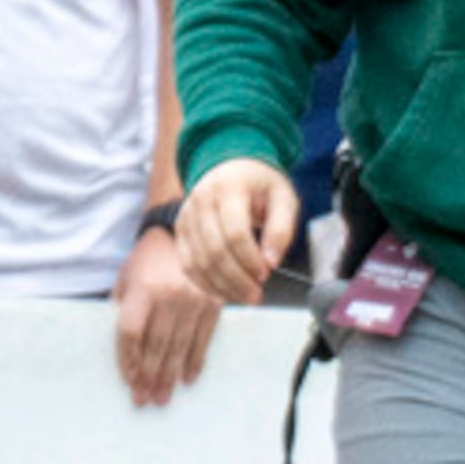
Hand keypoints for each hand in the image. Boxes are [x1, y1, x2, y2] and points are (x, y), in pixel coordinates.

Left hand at [113, 226, 221, 406]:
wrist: (184, 233)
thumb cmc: (149, 258)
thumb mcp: (126, 276)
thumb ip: (121, 307)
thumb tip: (120, 345)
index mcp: (144, 289)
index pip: (132, 332)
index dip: (128, 359)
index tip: (127, 380)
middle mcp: (170, 296)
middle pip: (156, 345)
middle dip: (148, 376)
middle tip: (144, 399)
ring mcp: (194, 300)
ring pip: (179, 346)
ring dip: (170, 375)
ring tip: (163, 397)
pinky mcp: (213, 303)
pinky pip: (204, 338)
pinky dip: (195, 360)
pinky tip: (188, 378)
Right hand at [178, 158, 297, 303]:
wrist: (232, 167)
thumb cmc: (261, 185)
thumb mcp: (284, 198)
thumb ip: (282, 229)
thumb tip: (272, 262)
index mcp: (228, 188)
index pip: (235, 232)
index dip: (250, 259)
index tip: (266, 273)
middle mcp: (201, 200)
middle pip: (214, 250)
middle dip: (237, 279)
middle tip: (257, 294)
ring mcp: (186, 216)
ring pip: (198, 261)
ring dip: (222, 286)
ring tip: (245, 296)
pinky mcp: (180, 230)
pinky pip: (187, 264)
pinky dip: (205, 283)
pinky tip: (224, 292)